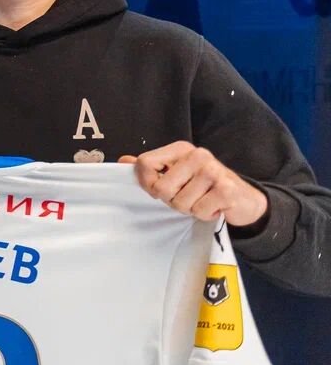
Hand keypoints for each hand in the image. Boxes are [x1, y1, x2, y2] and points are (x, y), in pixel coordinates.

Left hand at [118, 141, 267, 225]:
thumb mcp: (176, 174)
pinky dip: (204, 214)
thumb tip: (123, 160)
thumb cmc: (203, 187)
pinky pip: (198, 211)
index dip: (146, 183)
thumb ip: (151, 168)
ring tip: (201, 201)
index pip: (144, 164)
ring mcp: (213, 171)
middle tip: (186, 197)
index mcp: (180, 149)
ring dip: (189, 209)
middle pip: (161, 188)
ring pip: (179, 202)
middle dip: (171, 200)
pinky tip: (213, 207)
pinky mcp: (226, 189)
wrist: (242, 199)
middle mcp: (197, 155)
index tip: (157, 190)